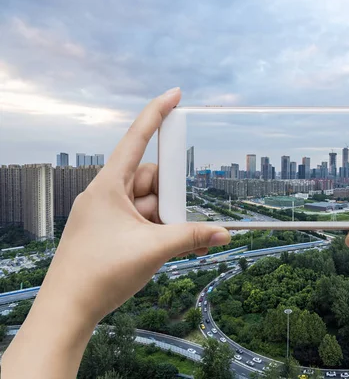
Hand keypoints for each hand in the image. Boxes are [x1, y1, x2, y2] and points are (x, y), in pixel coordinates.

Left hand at [2, 88, 230, 377]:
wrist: (67, 310)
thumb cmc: (98, 274)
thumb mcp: (153, 249)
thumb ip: (192, 236)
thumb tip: (224, 234)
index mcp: (108, 186)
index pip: (137, 139)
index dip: (157, 113)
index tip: (175, 95)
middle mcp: (107, 195)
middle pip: (151, 178)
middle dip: (171, 196)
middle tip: (177, 220)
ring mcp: (108, 214)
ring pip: (150, 203)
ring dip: (167, 219)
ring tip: (170, 245)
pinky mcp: (111, 232)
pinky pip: (142, 220)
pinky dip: (158, 230)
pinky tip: (166, 248)